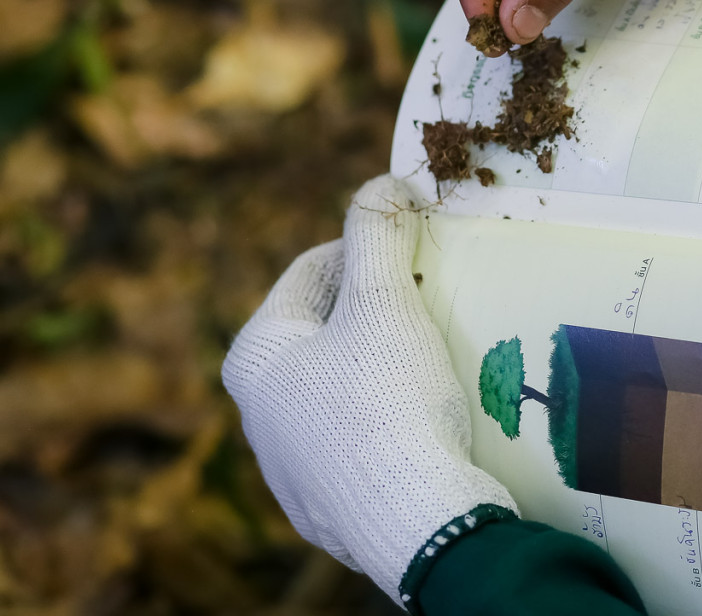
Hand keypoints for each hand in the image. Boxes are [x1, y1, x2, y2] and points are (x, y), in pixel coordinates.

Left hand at [223, 176, 514, 605]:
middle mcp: (259, 413)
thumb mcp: (385, 302)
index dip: (371, 244)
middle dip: (383, 307)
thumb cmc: (389, 402)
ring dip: (391, 363)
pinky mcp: (330, 504)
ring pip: (347, 385)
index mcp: (256, 356)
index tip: (420, 244)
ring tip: (441, 357)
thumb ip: (378, 231)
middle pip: (331, 329)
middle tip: (436, 299)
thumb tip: (383, 182)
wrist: (415, 523)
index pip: (314, 268)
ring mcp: (292, 466)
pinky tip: (432, 416)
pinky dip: (396, 417)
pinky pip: (366, 437)